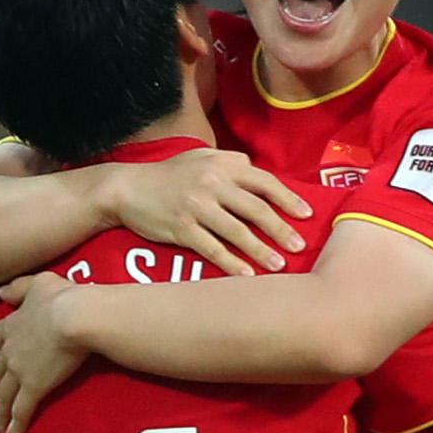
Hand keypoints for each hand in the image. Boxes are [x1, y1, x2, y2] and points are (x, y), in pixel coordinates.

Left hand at [0, 274, 91, 432]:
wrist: (75, 318)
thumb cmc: (63, 297)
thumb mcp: (39, 282)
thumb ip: (19, 287)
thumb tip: (2, 292)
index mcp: (13, 325)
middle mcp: (11, 350)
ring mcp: (20, 371)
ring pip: (5, 395)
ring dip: (1, 410)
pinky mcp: (34, 388)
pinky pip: (21, 411)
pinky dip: (14, 427)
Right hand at [98, 149, 311, 272]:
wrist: (127, 188)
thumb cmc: (168, 174)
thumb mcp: (200, 157)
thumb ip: (229, 161)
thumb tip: (255, 169)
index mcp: (222, 165)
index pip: (264, 182)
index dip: (288, 199)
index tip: (305, 215)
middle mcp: (212, 184)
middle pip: (256, 209)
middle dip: (281, 230)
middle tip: (299, 246)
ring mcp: (196, 207)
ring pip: (237, 232)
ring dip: (260, 251)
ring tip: (278, 265)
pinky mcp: (181, 228)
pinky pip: (212, 249)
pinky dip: (231, 263)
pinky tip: (246, 276)